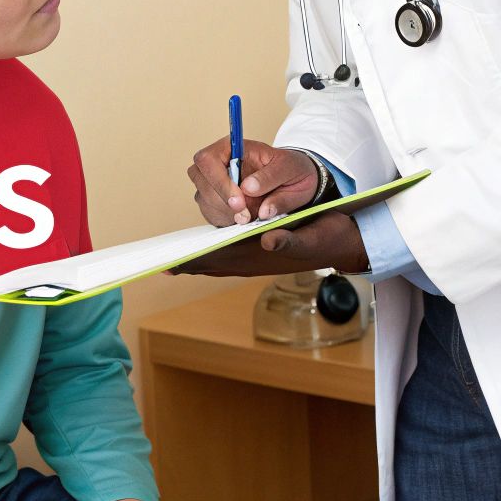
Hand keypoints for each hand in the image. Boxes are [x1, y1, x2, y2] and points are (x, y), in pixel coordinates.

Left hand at [173, 210, 370, 276]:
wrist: (342, 243)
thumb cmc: (326, 236)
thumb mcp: (311, 236)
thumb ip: (289, 239)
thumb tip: (268, 241)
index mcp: (261, 256)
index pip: (220, 260)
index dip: (195, 262)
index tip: (170, 264)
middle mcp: (253, 262)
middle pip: (212, 264)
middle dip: (186, 264)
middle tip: (158, 264)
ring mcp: (254, 261)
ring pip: (217, 263)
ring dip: (196, 261)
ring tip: (171, 261)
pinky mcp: (257, 255)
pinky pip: (226, 260)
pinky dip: (209, 257)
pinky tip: (198, 253)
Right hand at [189, 138, 325, 226]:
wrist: (294, 181)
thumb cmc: (291, 169)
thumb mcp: (290, 169)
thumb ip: (271, 178)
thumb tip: (249, 190)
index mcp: (233, 147)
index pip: (208, 159)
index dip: (219, 181)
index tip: (240, 201)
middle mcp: (218, 162)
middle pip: (199, 178)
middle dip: (221, 201)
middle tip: (246, 215)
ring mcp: (213, 181)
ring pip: (203, 198)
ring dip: (224, 212)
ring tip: (250, 216)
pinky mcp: (214, 200)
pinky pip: (209, 212)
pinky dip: (225, 219)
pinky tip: (243, 218)